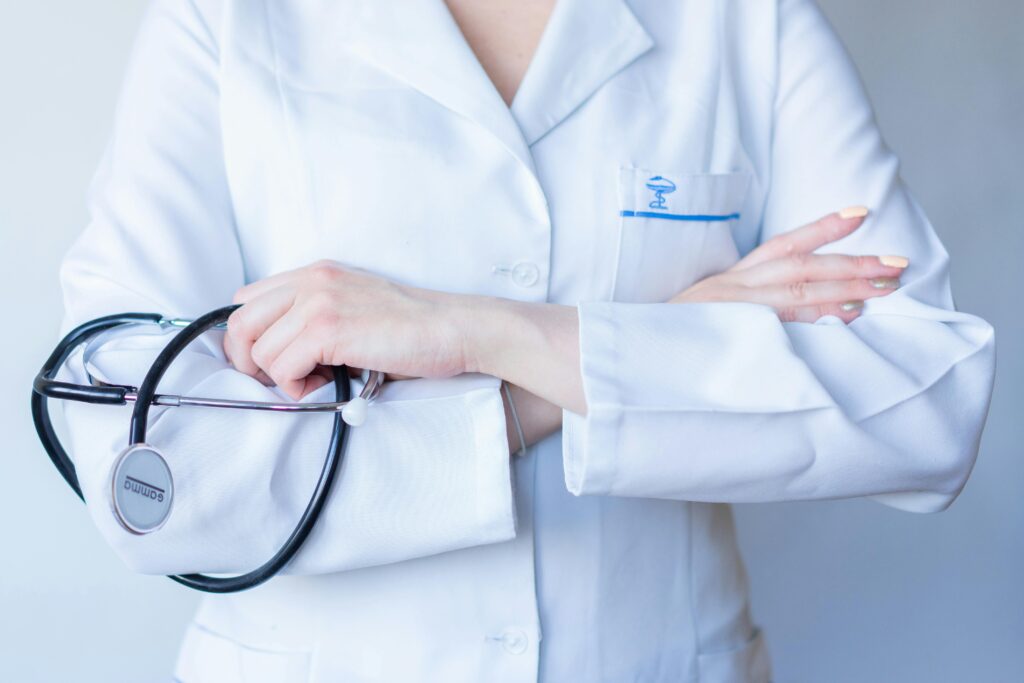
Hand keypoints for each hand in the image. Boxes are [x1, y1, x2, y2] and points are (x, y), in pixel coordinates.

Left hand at [222, 260, 469, 398]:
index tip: (271, 363)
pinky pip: (282, 369)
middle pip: (239, 324)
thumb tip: (276, 357)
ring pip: (259, 352)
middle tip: (282, 381)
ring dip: (282, 379)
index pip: (247, 301)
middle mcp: (311, 282)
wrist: (453, 329)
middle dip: (250, 363)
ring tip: (320, 381)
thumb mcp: (355, 308)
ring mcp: (318, 303)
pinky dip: (298, 387)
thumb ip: (316, 318)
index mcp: (316, 274)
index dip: (250, 339)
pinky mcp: (328, 329)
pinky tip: (329, 383)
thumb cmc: (412, 329)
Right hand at [669, 207, 908, 321]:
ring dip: (843, 288)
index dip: (821, 228)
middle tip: (896, 263)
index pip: (780, 245)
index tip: (860, 212)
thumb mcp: (707, 319)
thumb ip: (752, 314)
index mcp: (727, 282)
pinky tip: (845, 322)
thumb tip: (811, 315)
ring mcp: (729, 312)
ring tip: (882, 289)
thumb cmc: (669, 343)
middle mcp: (730, 289)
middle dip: (850, 262)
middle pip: (799, 266)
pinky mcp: (726, 335)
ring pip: (795, 292)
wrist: (625, 358)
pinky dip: (813, 323)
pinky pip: (777, 327)